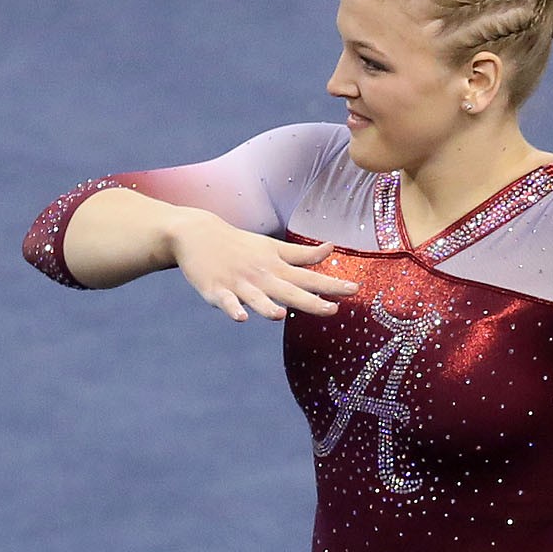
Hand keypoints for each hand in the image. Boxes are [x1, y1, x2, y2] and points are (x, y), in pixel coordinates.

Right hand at [170, 213, 359, 321]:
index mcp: (276, 267)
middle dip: (311, 301)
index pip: (309, 277)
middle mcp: (261, 276)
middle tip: (333, 310)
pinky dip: (233, 309)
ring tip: (281, 315)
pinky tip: (241, 317)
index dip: (332, 285)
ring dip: (268, 306)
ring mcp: (238, 283)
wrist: (197, 234)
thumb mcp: (272, 247)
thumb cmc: (240, 244)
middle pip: (289, 291)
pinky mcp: (216, 290)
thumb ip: (302, 254)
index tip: (355, 289)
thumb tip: (331, 248)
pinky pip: (226, 302)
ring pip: (257, 298)